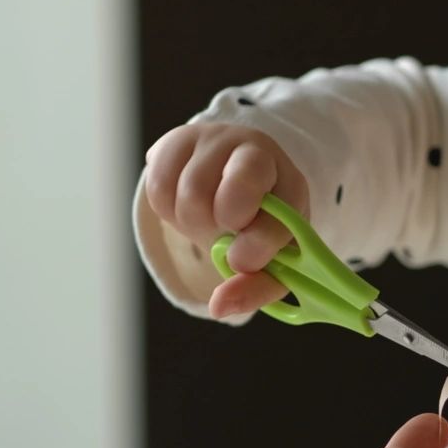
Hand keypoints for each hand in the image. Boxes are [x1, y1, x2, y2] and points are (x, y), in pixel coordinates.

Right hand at [141, 121, 309, 317]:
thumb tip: (219, 307)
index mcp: (290, 183)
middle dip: (220, 229)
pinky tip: (185, 204)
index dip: (257, 245)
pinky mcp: (177, 140)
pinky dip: (167, 210)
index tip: (242, 261)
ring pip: (189, 197)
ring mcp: (215, 140)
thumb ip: (255, 287)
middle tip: (225, 231)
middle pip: (229, 201)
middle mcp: (256, 151)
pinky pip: (157, 187)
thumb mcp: (271, 258)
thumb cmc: (258, 223)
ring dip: (192, 223)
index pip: (274, 214)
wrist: (236, 178)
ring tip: (207, 219)